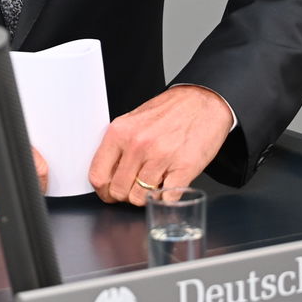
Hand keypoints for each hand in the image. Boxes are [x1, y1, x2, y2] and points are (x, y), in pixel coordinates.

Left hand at [88, 85, 233, 205]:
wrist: (203, 102)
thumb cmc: (170, 111)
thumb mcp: (134, 121)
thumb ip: (119, 146)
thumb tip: (108, 174)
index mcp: (120, 132)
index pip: (98, 175)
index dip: (103, 191)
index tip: (109, 193)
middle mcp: (138, 145)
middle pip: (119, 191)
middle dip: (126, 195)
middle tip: (135, 188)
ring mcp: (161, 157)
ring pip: (141, 198)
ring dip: (147, 196)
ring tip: (154, 183)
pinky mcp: (184, 168)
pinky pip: (166, 199)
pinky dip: (166, 198)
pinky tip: (169, 185)